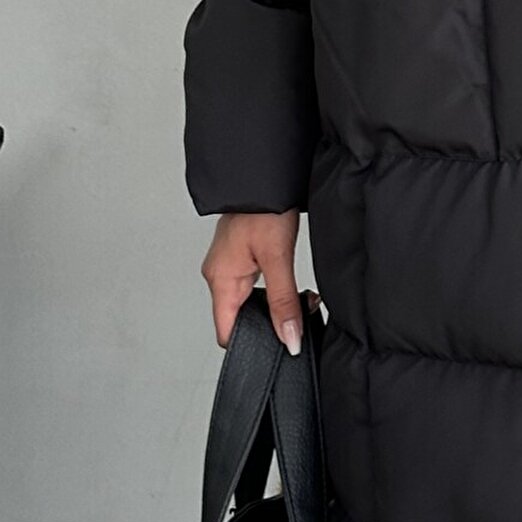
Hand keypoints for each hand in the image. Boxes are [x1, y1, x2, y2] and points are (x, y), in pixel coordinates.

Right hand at [201, 210, 318, 351]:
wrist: (265, 175)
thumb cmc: (264, 208)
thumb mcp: (278, 258)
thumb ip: (283, 301)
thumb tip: (288, 338)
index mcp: (220, 279)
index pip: (226, 333)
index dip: (250, 345)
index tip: (279, 346)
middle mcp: (219, 274)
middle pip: (240, 319)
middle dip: (270, 323)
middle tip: (301, 313)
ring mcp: (229, 264)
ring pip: (250, 302)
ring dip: (276, 304)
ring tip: (303, 297)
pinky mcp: (241, 255)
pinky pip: (253, 285)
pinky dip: (274, 289)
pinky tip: (293, 283)